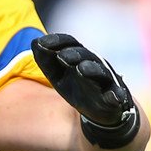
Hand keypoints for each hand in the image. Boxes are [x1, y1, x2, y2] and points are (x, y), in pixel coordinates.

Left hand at [31, 33, 139, 148]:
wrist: (100, 109)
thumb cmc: (76, 86)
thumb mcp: (57, 74)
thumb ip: (46, 60)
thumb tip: (34, 42)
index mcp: (80, 58)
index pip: (70, 44)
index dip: (58, 42)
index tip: (41, 42)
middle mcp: (94, 65)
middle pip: (86, 56)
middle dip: (74, 55)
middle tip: (62, 56)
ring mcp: (105, 81)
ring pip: (100, 73)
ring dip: (92, 70)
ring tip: (82, 68)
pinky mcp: (113, 98)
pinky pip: (116, 96)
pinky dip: (115, 96)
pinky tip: (113, 97)